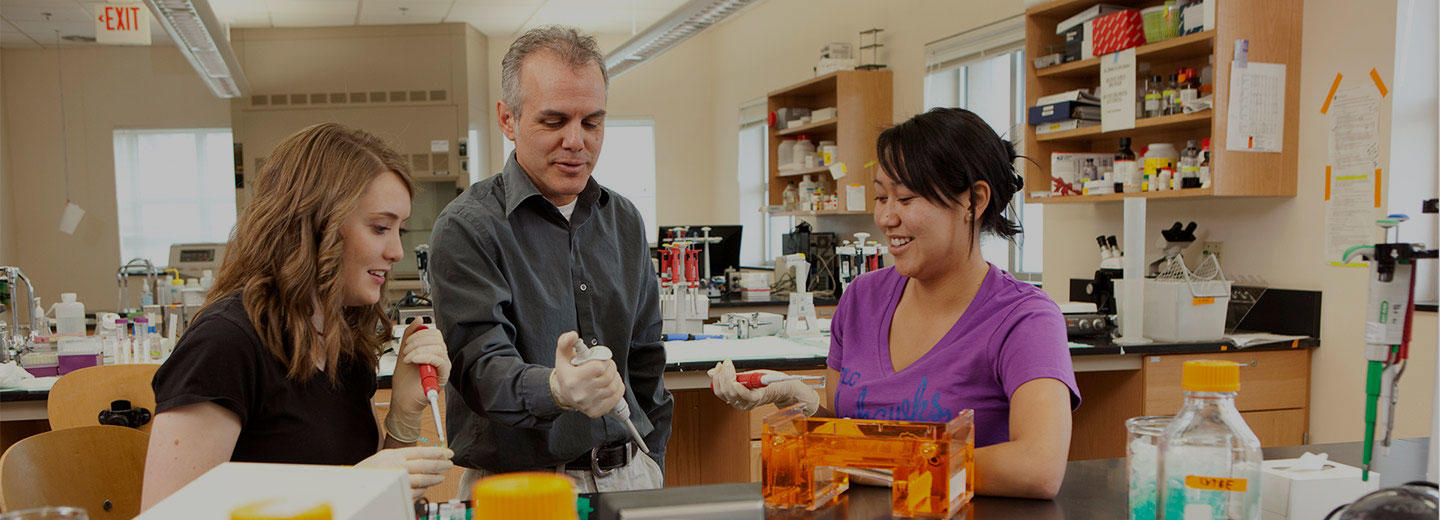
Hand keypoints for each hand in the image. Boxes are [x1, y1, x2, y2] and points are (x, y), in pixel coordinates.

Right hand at [356, 446, 453, 498]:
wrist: (350, 486)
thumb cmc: (368, 472)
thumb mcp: (384, 458)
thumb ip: (402, 458)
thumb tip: (425, 458)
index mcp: (394, 454)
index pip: (421, 451)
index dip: (438, 452)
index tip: (448, 453)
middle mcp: (396, 465)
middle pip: (426, 465)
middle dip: (441, 465)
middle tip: (449, 464)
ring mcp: (397, 480)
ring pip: (423, 479)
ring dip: (434, 478)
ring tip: (441, 477)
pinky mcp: (397, 492)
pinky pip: (415, 492)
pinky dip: (422, 490)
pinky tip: (425, 487)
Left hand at [386, 322, 450, 442]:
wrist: (402, 400)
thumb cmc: (404, 381)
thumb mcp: (404, 352)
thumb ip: (410, 336)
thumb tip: (418, 320)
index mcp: (432, 351)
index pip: (434, 333)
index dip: (419, 334)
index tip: (406, 343)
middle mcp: (440, 358)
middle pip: (437, 338)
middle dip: (417, 341)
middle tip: (405, 352)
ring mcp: (442, 367)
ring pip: (438, 348)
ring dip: (417, 350)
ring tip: (407, 359)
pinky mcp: (442, 376)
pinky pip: (439, 360)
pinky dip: (423, 357)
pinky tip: (413, 361)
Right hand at [548, 331, 624, 417]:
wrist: (563, 393)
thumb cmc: (566, 373)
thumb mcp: (562, 355)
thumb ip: (566, 342)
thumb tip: (573, 336)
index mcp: (573, 380)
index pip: (599, 367)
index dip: (604, 359)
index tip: (601, 358)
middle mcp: (581, 394)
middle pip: (608, 376)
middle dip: (610, 367)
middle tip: (606, 364)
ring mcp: (589, 404)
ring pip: (614, 386)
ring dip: (615, 377)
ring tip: (608, 374)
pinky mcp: (596, 411)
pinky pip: (616, 397)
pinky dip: (618, 388)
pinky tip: (610, 384)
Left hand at [708, 360, 818, 415]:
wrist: (771, 390)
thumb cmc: (767, 381)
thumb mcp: (758, 375)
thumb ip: (742, 374)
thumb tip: (726, 374)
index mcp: (756, 398)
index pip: (746, 396)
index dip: (739, 389)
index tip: (735, 380)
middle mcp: (745, 403)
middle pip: (730, 392)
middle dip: (726, 375)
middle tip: (727, 362)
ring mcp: (737, 403)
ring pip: (722, 392)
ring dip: (719, 377)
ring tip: (722, 365)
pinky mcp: (731, 400)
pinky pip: (720, 392)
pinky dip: (717, 381)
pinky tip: (718, 371)